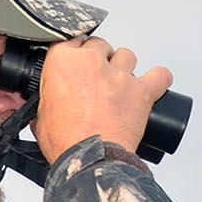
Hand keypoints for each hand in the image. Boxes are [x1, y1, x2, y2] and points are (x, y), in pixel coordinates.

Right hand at [34, 37, 173, 162]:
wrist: (89, 160)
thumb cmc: (66, 142)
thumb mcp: (41, 119)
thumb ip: (45, 103)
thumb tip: (46, 107)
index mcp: (63, 62)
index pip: (71, 41)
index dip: (76, 53)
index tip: (78, 63)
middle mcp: (92, 62)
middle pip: (100, 45)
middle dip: (100, 59)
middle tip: (98, 80)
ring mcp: (119, 75)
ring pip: (127, 55)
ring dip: (125, 67)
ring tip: (121, 85)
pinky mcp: (141, 90)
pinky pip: (160, 75)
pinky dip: (159, 79)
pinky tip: (154, 84)